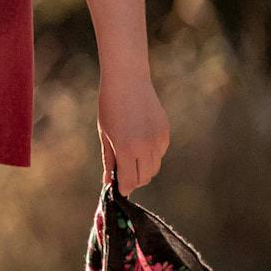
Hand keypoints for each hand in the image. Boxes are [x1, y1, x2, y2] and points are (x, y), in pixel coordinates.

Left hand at [98, 68, 168, 194]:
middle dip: (134, 180)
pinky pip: (160, 153)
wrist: (128, 80)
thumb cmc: (110, 105)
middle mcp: (146, 147)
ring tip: (129, 154)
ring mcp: (158, 140)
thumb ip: (109, 160)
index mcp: (126, 149)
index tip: (119, 189)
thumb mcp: (104, 134)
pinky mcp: (166, 132)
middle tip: (123, 174)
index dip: (124, 188)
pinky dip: (151, 154)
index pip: (130, 181)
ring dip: (143, 168)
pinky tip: (140, 140)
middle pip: (144, 178)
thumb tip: (109, 182)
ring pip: (154, 167)